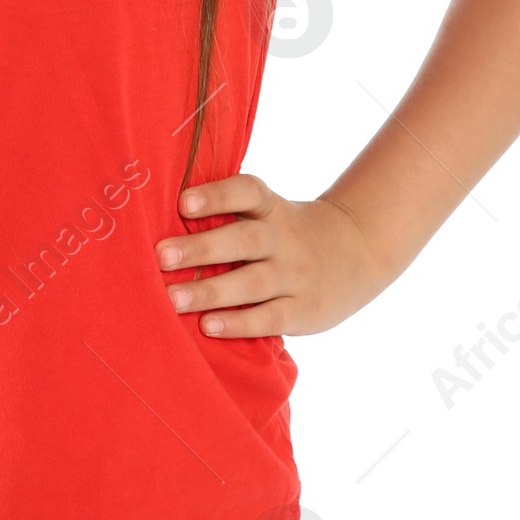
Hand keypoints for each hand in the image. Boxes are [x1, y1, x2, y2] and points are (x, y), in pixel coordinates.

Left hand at [155, 174, 390, 336]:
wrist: (359, 251)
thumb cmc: (287, 233)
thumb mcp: (270, 212)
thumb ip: (229, 215)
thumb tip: (160, 223)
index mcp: (272, 207)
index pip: (248, 192)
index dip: (217, 195)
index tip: (182, 202)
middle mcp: (285, 237)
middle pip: (244, 239)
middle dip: (201, 248)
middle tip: (161, 256)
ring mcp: (296, 275)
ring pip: (252, 283)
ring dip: (211, 291)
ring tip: (173, 299)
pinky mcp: (304, 310)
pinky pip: (269, 318)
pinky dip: (238, 323)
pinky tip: (208, 326)